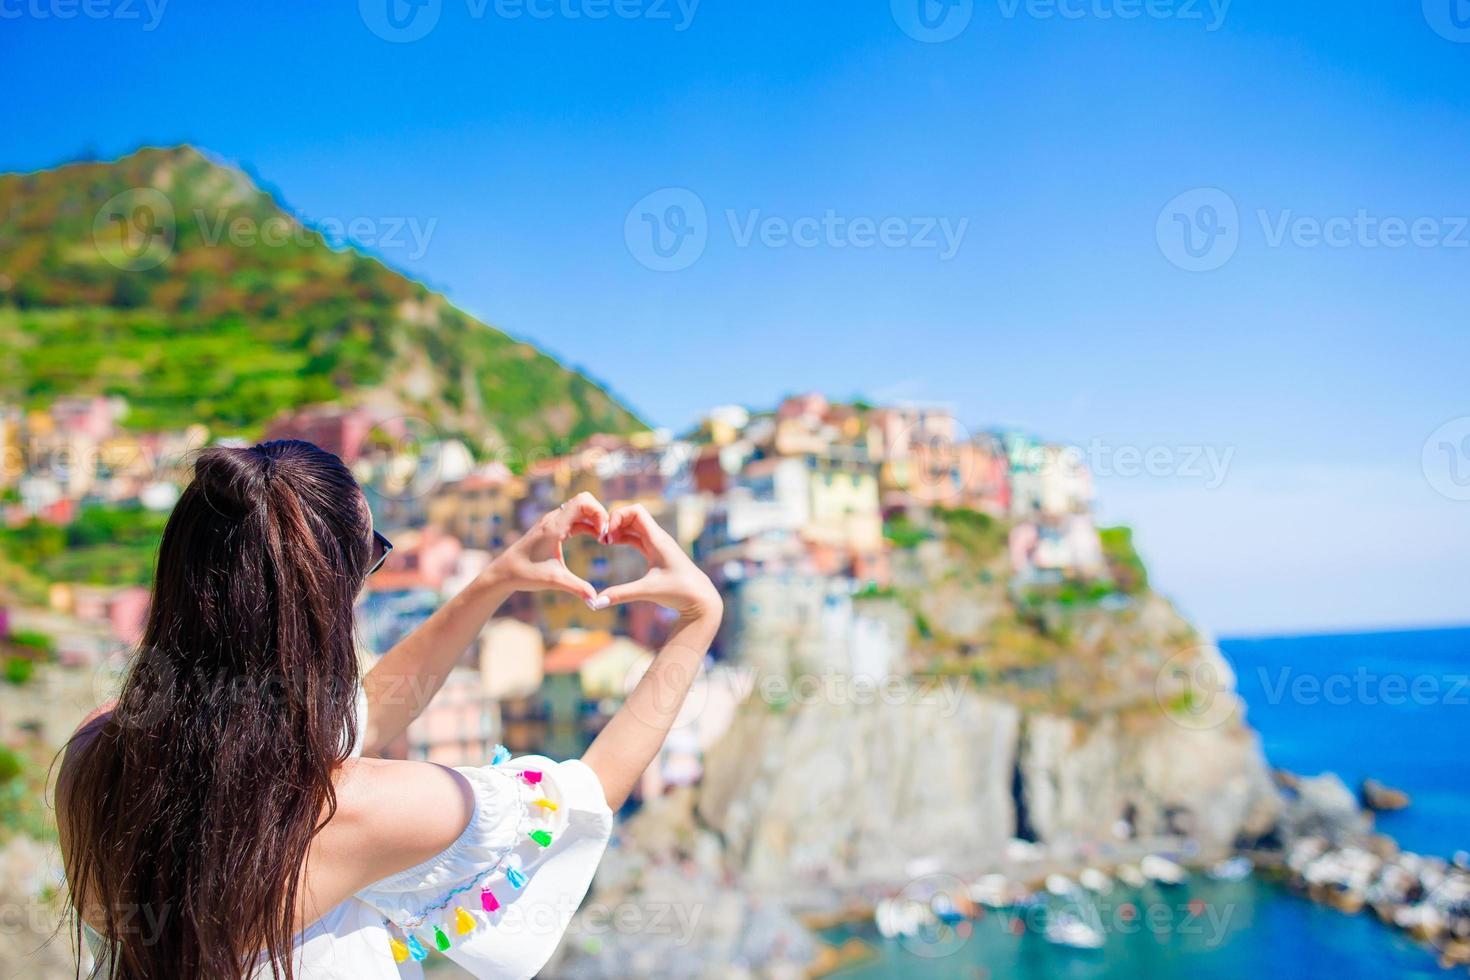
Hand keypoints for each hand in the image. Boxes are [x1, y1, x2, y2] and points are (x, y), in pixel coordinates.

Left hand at [483, 492, 607, 600]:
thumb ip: (577, 588)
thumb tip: (596, 602)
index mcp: (554, 526)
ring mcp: (552, 521)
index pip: (583, 502)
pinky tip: (595, 537)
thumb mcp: (555, 581)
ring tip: (603, 538)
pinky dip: (588, 523)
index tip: (603, 534)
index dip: (599, 513)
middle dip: (600, 514)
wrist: (504, 572)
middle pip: (585, 500)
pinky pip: (575, 517)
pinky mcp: (552, 527)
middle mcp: (553, 518)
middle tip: (606, 535)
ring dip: (594, 519)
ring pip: (580, 508)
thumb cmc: (526, 574)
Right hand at [591, 504, 721, 619]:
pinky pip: (637, 537)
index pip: (636, 511)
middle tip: (601, 539)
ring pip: (634, 526)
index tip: (607, 535)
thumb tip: (596, 603)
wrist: (700, 599)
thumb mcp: (648, 591)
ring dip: (618, 529)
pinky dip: (624, 537)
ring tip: (604, 542)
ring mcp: (658, 544)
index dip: (618, 516)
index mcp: (658, 539)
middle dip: (615, 521)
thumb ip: (621, 594)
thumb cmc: (679, 592)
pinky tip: (613, 544)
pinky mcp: (656, 553)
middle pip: (633, 515)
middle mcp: (658, 538)